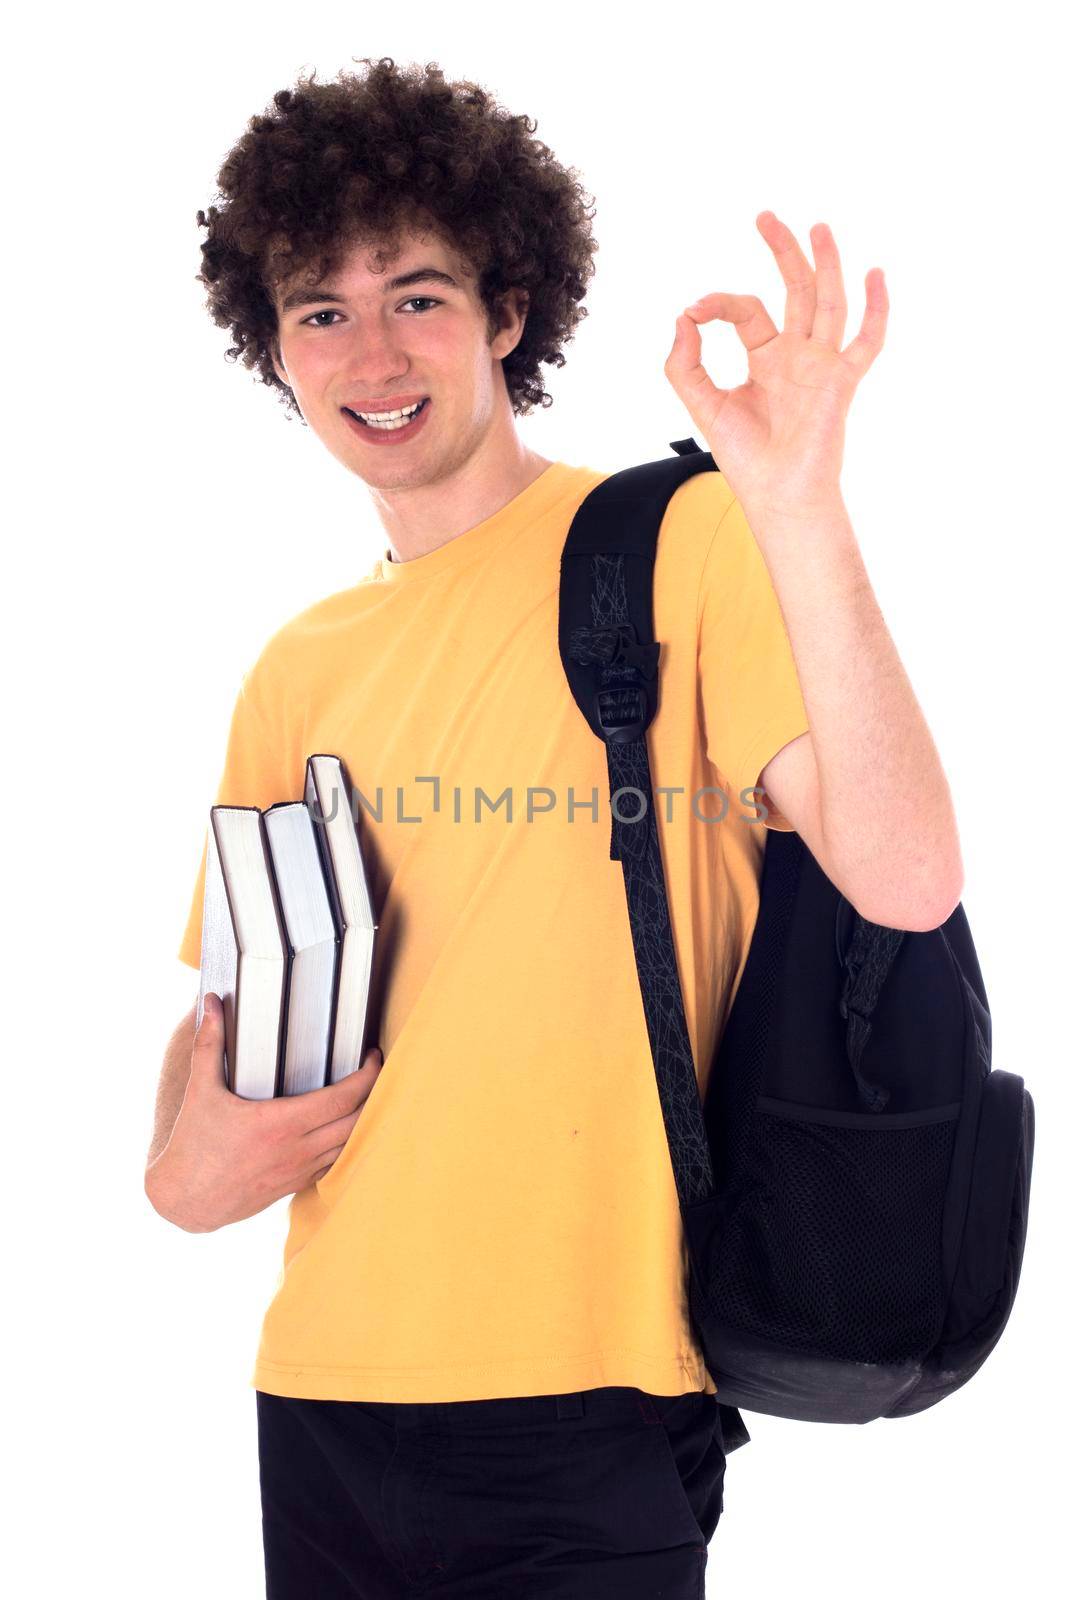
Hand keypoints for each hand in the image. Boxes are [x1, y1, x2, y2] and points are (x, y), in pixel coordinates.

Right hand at [144, 994, 384, 1231]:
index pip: (343, 1098)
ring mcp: (299, 1171)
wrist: (186, 1201)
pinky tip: (342, 1127)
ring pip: (351, 1144)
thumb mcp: (200, 1091)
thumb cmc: (193, 1147)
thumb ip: (209, 1044)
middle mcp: (297, 1150)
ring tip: (367, 1094)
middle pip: (358, 1121)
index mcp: (280, 1124)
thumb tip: (210, 1003)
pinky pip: (335, 1164)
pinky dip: (346, 1143)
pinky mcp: (294, 1185)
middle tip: (376, 1070)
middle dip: (376, 1093)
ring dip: (364, 1119)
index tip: (373, 1056)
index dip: (368, 1076)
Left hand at [664, 212, 887, 520]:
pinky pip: (866, 342)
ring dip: (825, 264)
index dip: (719, 303)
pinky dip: (875, 310)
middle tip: (766, 217)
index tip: (695, 309)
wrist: (776, 496)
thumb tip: (682, 318)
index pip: (748, 311)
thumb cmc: (745, 459)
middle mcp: (797, 356)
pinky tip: (876, 275)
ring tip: (817, 227)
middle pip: (795, 291)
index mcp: (766, 359)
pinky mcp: (841, 383)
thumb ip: (684, 364)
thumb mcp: (703, 405)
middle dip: (783, 253)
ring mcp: (822, 366)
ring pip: (828, 303)